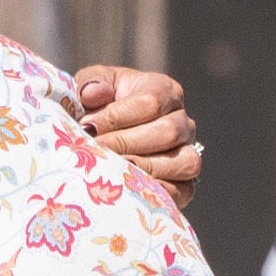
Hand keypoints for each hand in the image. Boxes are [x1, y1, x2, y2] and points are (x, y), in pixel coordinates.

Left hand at [72, 62, 202, 194]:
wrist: (100, 139)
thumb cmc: (97, 107)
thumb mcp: (90, 86)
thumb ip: (90, 83)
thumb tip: (92, 94)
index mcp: (164, 90)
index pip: (150, 102)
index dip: (117, 117)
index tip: (87, 127)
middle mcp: (183, 122)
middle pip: (168, 132)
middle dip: (126, 143)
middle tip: (95, 151)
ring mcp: (187, 154)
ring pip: (184, 162)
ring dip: (143, 169)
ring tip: (111, 170)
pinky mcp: (185, 185)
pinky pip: (182, 191)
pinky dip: (156, 193)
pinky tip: (127, 190)